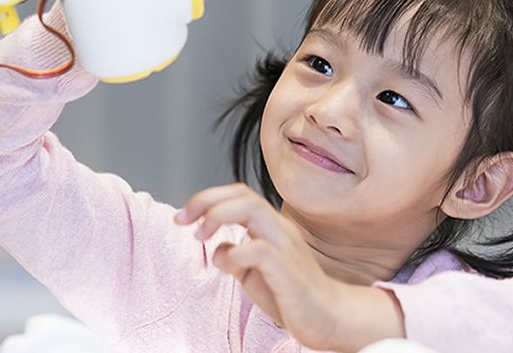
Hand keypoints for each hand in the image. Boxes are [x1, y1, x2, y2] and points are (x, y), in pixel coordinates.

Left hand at [175, 183, 403, 351]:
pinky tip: (227, 267)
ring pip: (252, 210)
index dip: (208, 198)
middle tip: (182, 220)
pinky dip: (236, 253)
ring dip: (219, 215)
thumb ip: (236, 256)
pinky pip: (260, 249)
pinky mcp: (288, 269)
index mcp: (270, 226)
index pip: (239, 195)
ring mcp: (285, 246)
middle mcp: (278, 229)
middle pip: (243, 194)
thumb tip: (217, 247)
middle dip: (206, 200)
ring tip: (200, 235)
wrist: (329, 319)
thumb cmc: (291, 295)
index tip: (183, 216)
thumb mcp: (254, 273)